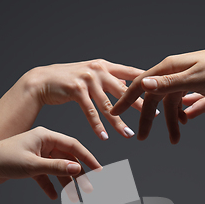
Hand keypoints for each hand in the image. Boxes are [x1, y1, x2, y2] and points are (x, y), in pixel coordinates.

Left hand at [0, 127, 100, 198]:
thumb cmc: (2, 160)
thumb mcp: (33, 165)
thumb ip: (57, 167)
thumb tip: (77, 169)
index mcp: (44, 136)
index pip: (73, 146)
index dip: (88, 158)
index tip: (99, 170)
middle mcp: (42, 143)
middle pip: (67, 159)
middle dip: (78, 175)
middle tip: (88, 189)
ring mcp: (36, 154)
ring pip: (57, 169)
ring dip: (66, 183)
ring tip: (74, 198)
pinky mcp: (29, 165)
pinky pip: (45, 176)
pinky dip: (50, 185)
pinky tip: (53, 196)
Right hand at [28, 59, 144, 139]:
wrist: (42, 80)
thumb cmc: (68, 80)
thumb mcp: (91, 75)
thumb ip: (108, 80)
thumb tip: (126, 86)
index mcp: (105, 66)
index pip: (131, 73)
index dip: (147, 83)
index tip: (162, 92)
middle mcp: (98, 70)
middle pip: (124, 90)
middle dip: (140, 104)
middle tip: (154, 116)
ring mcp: (87, 79)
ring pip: (108, 105)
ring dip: (119, 122)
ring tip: (129, 135)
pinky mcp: (76, 89)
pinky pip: (90, 111)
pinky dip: (97, 126)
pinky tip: (103, 137)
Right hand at [111, 43, 204, 142]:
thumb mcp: (195, 79)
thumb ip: (169, 84)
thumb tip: (143, 84)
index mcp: (169, 67)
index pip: (141, 84)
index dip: (126, 99)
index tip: (114, 113)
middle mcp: (173, 71)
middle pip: (153, 97)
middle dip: (148, 119)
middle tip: (141, 138)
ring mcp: (183, 78)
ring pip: (169, 103)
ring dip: (170, 122)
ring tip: (174, 140)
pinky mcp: (193, 83)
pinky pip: (180, 102)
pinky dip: (180, 115)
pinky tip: (185, 124)